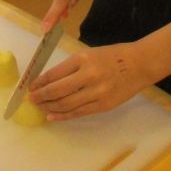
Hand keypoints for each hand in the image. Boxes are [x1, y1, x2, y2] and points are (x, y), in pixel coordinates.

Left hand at [28, 42, 149, 120]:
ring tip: (40, 107)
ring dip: (49, 107)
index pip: (54, 74)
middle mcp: (88, 76)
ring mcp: (96, 93)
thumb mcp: (89, 54)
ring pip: (66, 104)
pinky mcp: (103, 106)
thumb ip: (71, 67)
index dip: (40, 82)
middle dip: (41, 96)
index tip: (31, 87)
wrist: (138, 65)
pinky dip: (63, 115)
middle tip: (31, 99)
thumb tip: (49, 81)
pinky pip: (79, 113)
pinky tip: (52, 116)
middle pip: (57, 91)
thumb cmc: (112, 56)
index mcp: (82, 59)